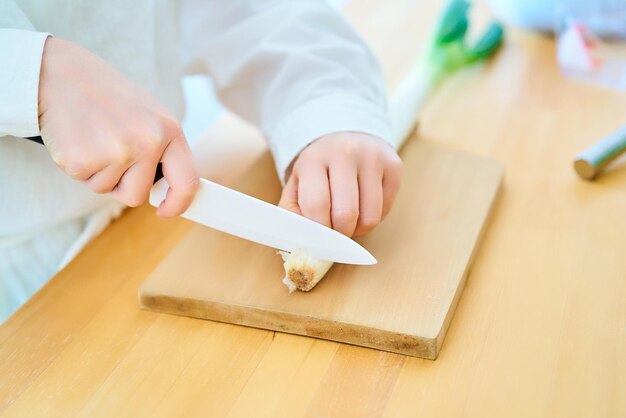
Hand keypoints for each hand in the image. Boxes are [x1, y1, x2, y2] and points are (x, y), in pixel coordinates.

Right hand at [38, 38, 198, 216]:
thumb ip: (163, 150)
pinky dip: (78, 166)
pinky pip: (84, 181)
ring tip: (93, 137)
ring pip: (108, 189)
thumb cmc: (108, 97)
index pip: (187, 182)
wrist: (61, 75)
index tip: (165, 210)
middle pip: (137, 194)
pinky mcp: (83, 160)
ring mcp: (116, 152)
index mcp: (169, 130)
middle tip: (109, 150)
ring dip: (97, 172)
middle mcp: (148, 142)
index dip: (178, 204)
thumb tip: (169, 190)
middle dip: (121, 183)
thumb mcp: (149, 116)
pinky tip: (77, 139)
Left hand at [279, 132, 401, 236]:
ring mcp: (373, 157)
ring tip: (350, 219)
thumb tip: (302, 239)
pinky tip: (364, 205)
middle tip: (335, 231)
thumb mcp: (296, 185)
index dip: (318, 230)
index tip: (319, 236)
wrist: (345, 137)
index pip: (316, 205)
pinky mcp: (394, 165)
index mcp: (313, 158)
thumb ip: (292, 213)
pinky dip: (374, 217)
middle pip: (345, 215)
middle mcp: (345, 152)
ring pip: (370, 218)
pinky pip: (386, 210)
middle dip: (340, 234)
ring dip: (359, 229)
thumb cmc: (319, 170)